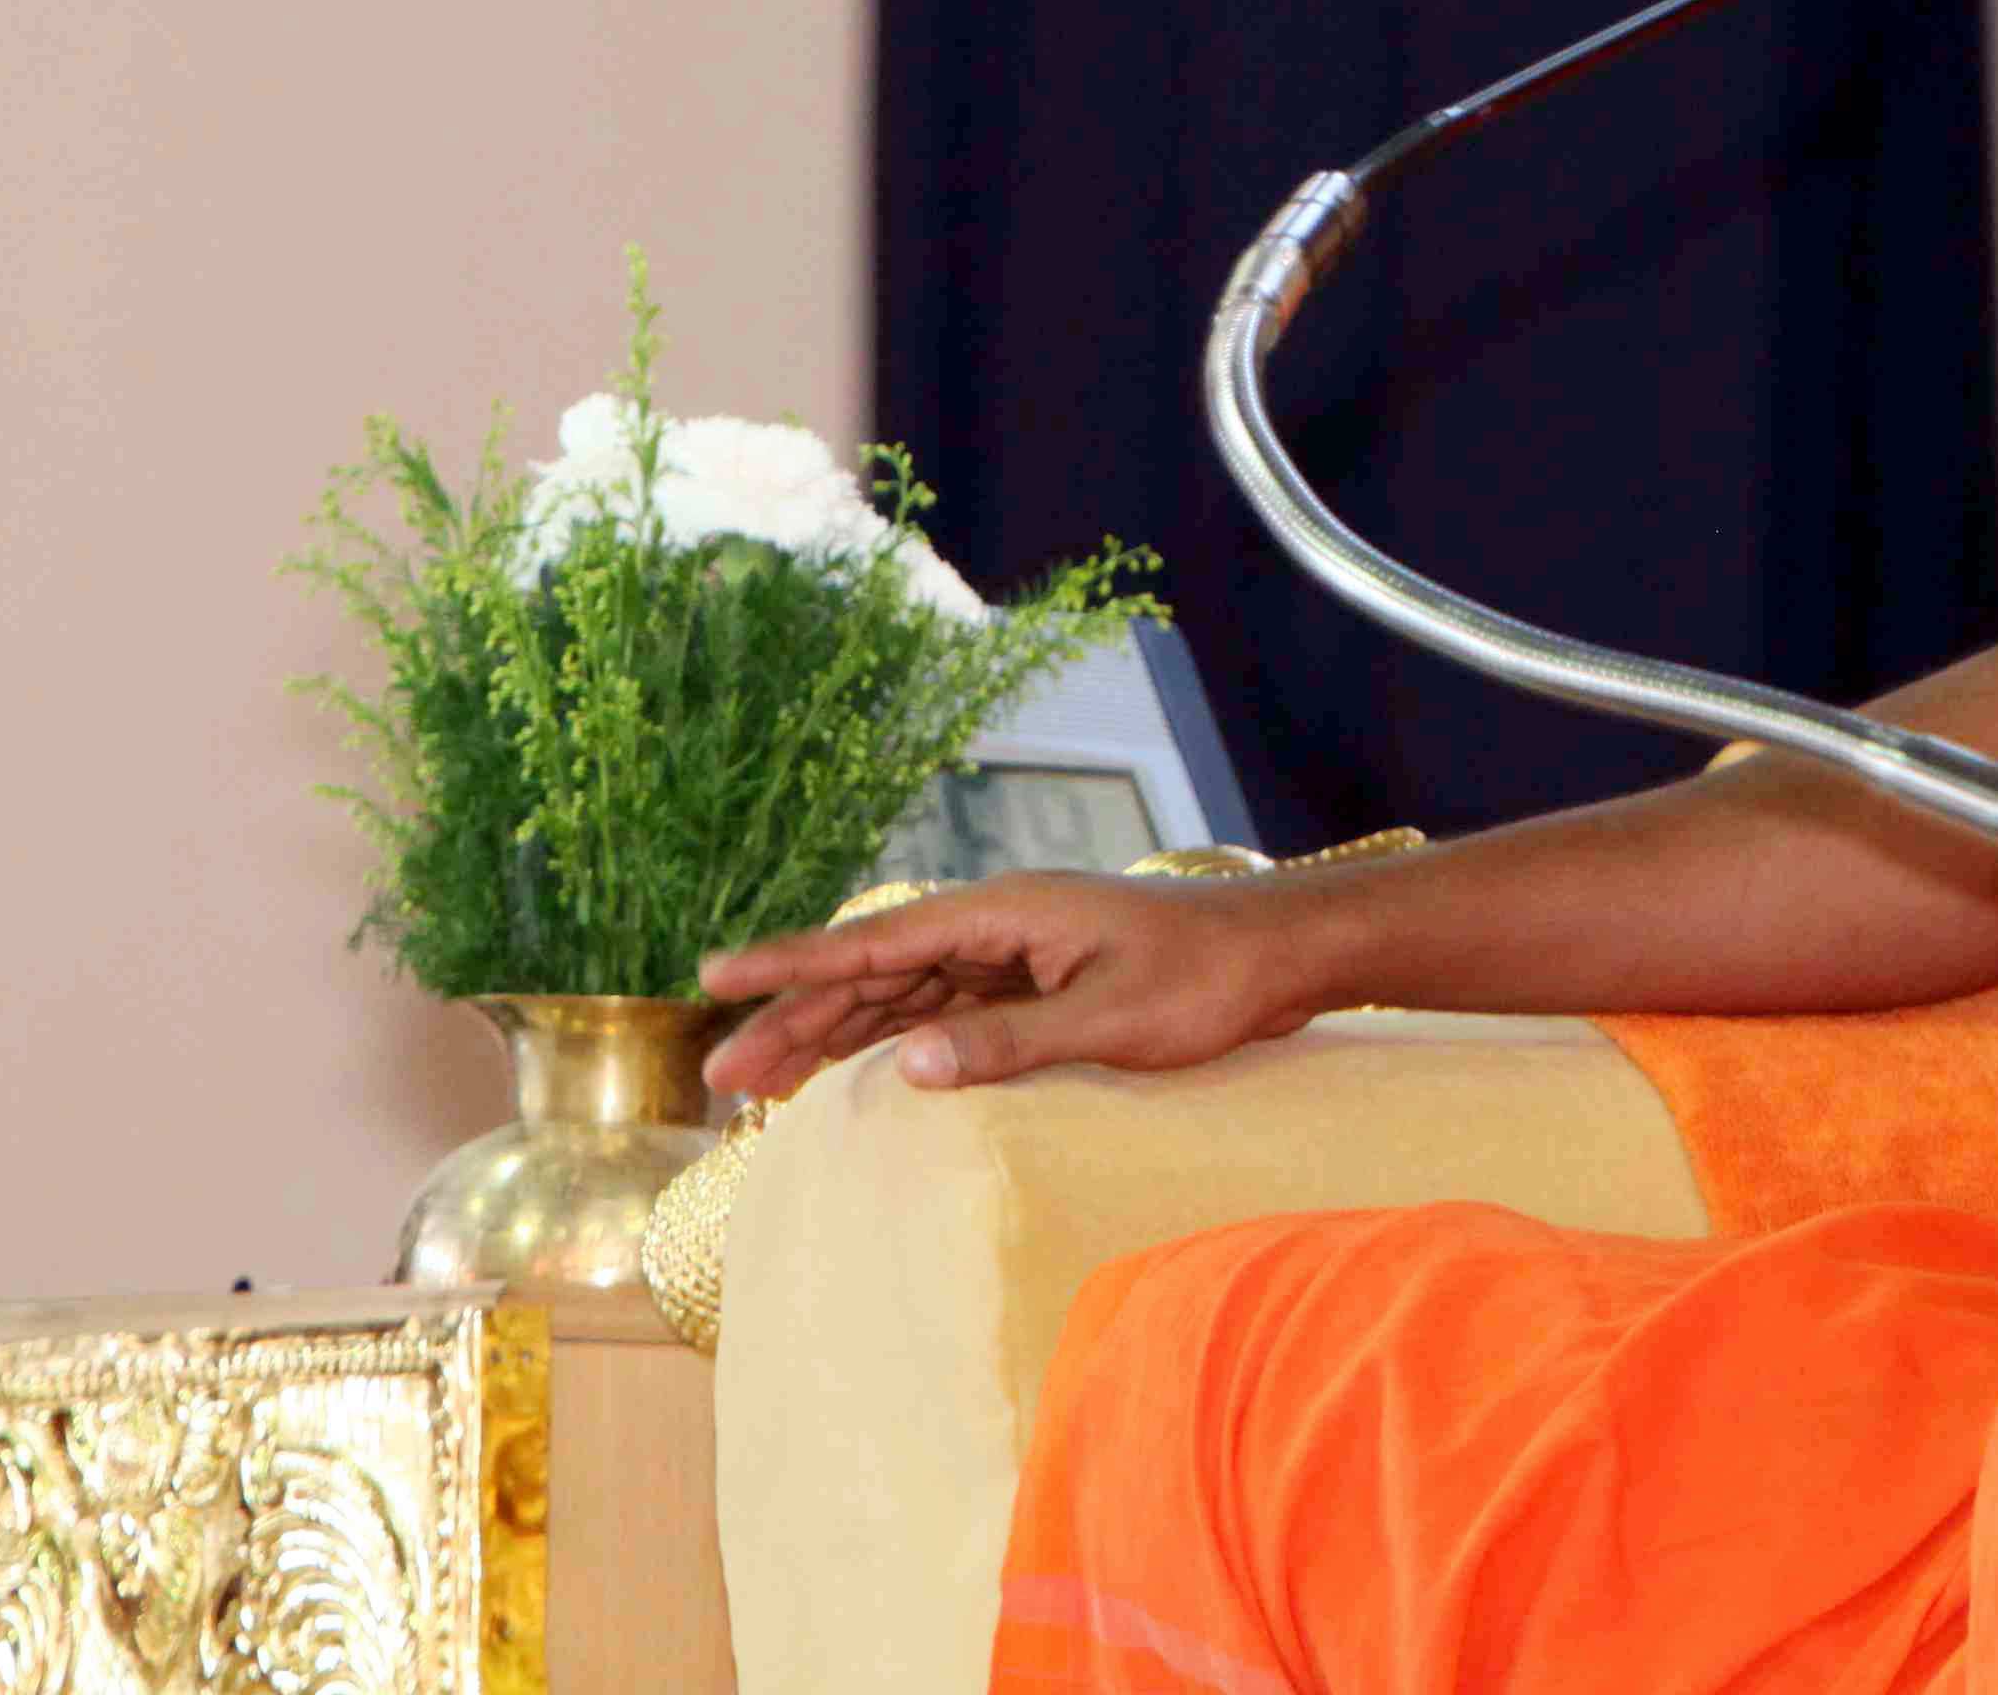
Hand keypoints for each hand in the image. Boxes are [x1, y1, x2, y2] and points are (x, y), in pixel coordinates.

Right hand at [697, 873, 1317, 1104]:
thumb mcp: (1109, 1021)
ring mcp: (1018, 954)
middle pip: (875, 974)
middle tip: (721, 1076)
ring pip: (903, 996)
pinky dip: (896, 1042)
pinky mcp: (1040, 985)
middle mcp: (1000, 926)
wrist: (1282, 955)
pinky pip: (946, 1014)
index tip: (715, 975)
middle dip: (796, 1020)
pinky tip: (862, 1073)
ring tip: (763, 1084)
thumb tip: (906, 1066)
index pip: (875, 941)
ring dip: (837, 1037)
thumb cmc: (1207, 980)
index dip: (792, 965)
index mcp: (1006, 913)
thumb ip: (1007, 1045)